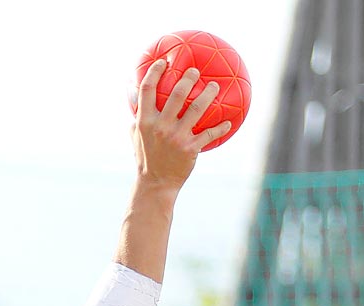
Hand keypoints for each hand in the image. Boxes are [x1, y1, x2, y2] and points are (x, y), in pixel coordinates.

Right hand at [133, 59, 230, 190]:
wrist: (155, 185)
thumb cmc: (146, 159)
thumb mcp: (136, 138)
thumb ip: (137, 119)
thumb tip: (136, 102)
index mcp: (144, 122)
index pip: (147, 90)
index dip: (154, 72)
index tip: (163, 62)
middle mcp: (160, 126)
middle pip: (177, 93)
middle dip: (188, 77)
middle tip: (195, 71)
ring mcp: (176, 137)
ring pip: (198, 107)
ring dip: (209, 93)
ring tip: (215, 86)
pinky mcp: (190, 148)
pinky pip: (210, 133)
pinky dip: (220, 126)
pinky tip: (227, 122)